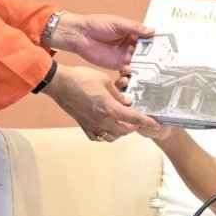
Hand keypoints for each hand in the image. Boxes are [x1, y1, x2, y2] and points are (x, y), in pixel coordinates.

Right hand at [43, 63, 160, 141]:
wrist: (60, 84)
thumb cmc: (81, 78)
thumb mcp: (104, 80)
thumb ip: (118, 93)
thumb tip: (127, 101)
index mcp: (110, 108)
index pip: (133, 118)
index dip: (146, 122)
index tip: (155, 124)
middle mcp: (102, 120)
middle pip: (125, 130)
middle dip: (134, 126)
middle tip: (138, 119)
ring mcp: (92, 125)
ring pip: (112, 137)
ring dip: (121, 132)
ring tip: (124, 123)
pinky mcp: (83, 125)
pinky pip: (97, 137)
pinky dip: (105, 135)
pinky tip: (107, 127)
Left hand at [50, 13, 153, 70]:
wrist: (80, 35)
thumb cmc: (97, 24)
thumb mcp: (118, 23)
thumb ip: (135, 28)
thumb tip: (153, 31)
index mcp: (132, 33)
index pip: (148, 39)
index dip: (157, 44)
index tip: (168, 49)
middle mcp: (131, 45)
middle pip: (146, 53)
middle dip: (153, 59)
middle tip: (162, 65)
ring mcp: (124, 56)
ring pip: (138, 63)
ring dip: (142, 68)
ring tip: (145, 71)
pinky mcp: (116, 65)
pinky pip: (127, 71)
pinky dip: (130, 74)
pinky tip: (131, 73)